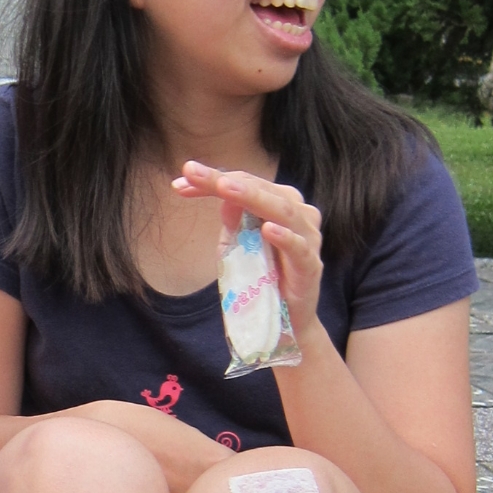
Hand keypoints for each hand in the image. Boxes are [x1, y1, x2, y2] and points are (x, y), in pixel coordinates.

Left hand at [172, 161, 325, 338]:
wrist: (286, 321)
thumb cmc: (262, 279)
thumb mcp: (239, 246)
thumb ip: (232, 220)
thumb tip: (220, 190)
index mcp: (280, 204)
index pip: (246, 183)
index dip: (213, 180)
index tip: (181, 180)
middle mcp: (298, 213)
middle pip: (260, 189)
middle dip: (223, 180)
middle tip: (192, 171)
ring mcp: (307, 238)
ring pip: (282, 210)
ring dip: (251, 197)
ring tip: (225, 187)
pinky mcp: (311, 266)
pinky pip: (299, 248)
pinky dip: (283, 238)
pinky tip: (267, 230)